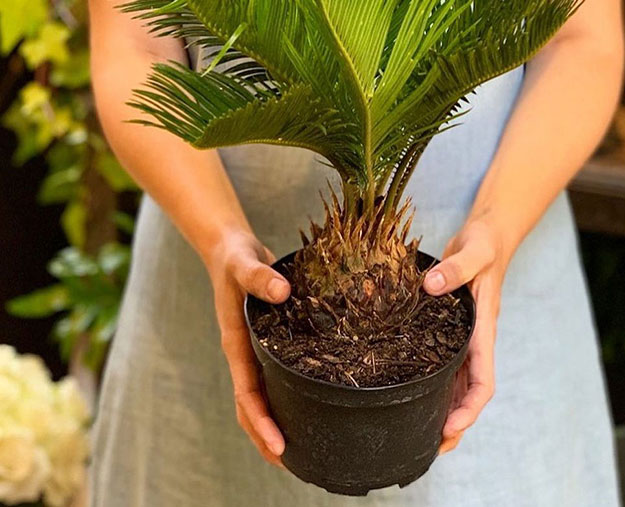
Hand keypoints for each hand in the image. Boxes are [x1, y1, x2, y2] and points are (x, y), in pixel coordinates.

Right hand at [205, 228, 290, 466]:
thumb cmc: (236, 257)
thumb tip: (282, 291)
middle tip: (292, 463)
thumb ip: (260, 276)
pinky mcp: (266, 341)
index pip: (247, 393)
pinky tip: (307, 401)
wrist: (231, 247)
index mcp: (236, 343)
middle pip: (251, 406)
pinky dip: (285, 395)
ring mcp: (254, 350)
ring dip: (275, 421)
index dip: (262, 421)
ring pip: (261, 395)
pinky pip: (273, 376)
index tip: (279, 444)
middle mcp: (244, 353)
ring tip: (301, 448)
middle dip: (266, 436)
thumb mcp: (244, 263)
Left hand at [422, 218, 509, 453]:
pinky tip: (413, 390)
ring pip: (456, 381)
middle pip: (469, 391)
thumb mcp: (474, 250)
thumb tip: (432, 285)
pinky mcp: (451, 325)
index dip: (469, 407)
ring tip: (418, 432)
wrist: (488, 235)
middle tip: (428, 446)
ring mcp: (463, 335)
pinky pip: (444, 361)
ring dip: (443, 407)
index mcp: (483, 328)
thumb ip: (457, 268)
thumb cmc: (485, 243)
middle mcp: (474, 338)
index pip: (483, 379)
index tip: (451, 426)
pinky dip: (434, 381)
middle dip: (454, 421)